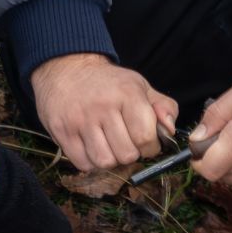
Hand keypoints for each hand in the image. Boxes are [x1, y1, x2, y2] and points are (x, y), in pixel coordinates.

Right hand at [31, 53, 176, 171]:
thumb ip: (163, 107)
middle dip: (130, 153)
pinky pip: (83, 163)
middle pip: (126, 155)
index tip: (146, 142)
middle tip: (125, 141)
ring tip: (108, 144)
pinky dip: (90, 161)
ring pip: (104, 162)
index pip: (145, 138)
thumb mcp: (139, 85)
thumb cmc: (108, 83)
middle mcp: (103, 106)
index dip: (150, 147)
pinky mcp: (62, 131)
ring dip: (110, 159)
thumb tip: (170, 131)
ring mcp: (80, 120)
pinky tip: (92, 146)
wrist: (67, 69)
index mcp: (127, 93)